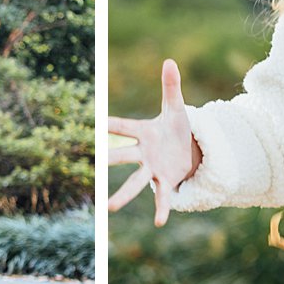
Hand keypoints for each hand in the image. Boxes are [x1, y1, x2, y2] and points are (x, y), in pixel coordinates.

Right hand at [107, 59, 203, 226]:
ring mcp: (152, 169)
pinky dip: (161, 209)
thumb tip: (170, 60)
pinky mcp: (165, 181)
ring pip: (135, 183)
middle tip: (95, 163)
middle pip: (123, 156)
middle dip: (110, 159)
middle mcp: (143, 153)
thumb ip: (171, 86)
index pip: (123, 127)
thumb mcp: (177, 108)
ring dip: (123, 195)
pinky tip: (160, 222)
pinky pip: (161, 197)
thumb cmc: (177, 128)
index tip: (95, 123)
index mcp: (143, 132)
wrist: (188, 150)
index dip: (110, 125)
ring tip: (109, 208)